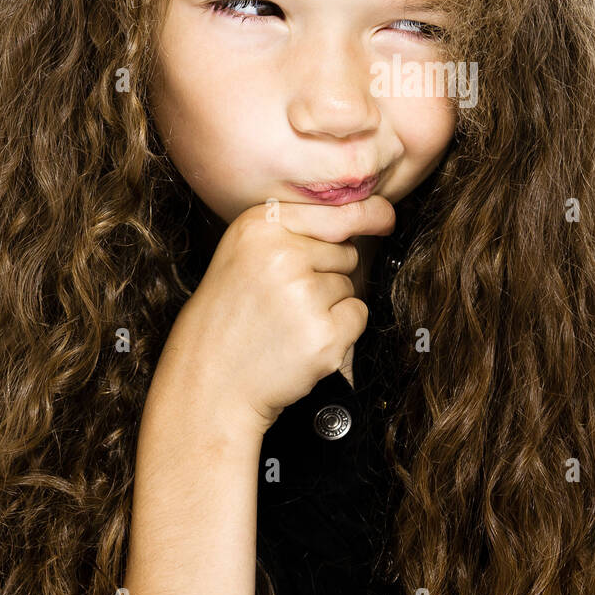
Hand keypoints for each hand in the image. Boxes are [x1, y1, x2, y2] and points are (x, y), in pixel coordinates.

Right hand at [153, 194, 395, 434]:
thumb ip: (293, 232)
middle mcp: (282, 254)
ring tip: (286, 323)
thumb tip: (365, 217)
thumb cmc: (230, 317)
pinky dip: (340, 331)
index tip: (386, 218)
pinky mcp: (323, 334)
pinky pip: (358, 316)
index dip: (368, 214)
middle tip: (284, 300)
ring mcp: (303, 295)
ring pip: (349, 285)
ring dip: (329, 305)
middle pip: (344, 251)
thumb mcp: (245, 253)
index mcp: (261, 225)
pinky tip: (302, 340)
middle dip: (326, 274)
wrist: (208, 382)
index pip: (336, 212)